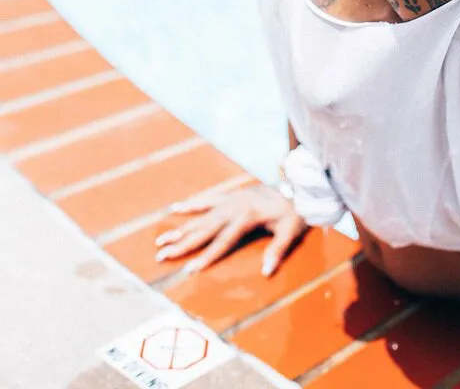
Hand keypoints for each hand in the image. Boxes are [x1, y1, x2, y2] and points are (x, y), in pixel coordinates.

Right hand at [155, 181, 307, 276]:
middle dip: (182, 243)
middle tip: (161, 255)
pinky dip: (192, 204)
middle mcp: (234, 207)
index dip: (206, 256)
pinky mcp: (232, 195)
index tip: (189, 269)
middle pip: (204, 229)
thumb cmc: (295, 213)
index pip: (223, 241)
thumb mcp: (292, 231)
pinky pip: (208, 199)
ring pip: (201, 216)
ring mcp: (231, 200)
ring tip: (161, 238)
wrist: (297, 187)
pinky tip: (176, 208)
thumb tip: (267, 272)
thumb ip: (278, 250)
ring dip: (181, 228)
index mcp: (247, 217)